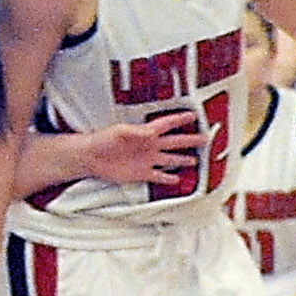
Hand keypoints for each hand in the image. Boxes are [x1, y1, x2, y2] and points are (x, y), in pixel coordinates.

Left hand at [80, 109, 202, 189]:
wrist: (91, 158)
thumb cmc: (103, 140)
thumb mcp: (120, 132)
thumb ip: (137, 133)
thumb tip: (151, 133)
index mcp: (146, 133)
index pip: (167, 124)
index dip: (180, 120)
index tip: (193, 115)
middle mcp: (150, 146)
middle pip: (175, 142)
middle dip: (190, 140)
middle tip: (205, 138)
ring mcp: (147, 160)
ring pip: (170, 159)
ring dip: (183, 160)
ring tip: (196, 160)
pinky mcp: (141, 173)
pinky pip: (158, 176)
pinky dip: (168, 178)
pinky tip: (177, 179)